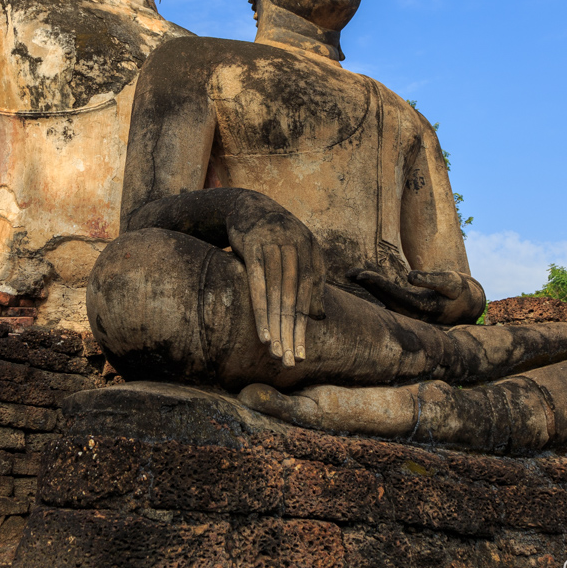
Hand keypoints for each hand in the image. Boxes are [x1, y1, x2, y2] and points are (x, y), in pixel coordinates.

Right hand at [227, 206, 325, 366]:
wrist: (246, 204)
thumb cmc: (274, 236)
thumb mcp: (297, 253)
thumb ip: (310, 281)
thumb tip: (319, 317)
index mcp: (312, 249)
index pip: (310, 295)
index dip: (305, 327)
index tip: (303, 355)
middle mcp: (296, 246)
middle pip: (295, 299)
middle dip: (293, 333)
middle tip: (292, 363)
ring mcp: (274, 245)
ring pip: (278, 295)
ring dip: (277, 327)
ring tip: (277, 354)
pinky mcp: (251, 246)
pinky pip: (257, 284)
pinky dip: (261, 310)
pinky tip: (264, 333)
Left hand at [351, 268, 483, 325]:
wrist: (466, 305)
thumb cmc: (460, 292)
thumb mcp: (451, 282)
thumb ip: (431, 279)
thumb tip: (409, 276)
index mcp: (421, 308)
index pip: (393, 295)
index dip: (377, 285)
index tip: (362, 275)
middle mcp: (411, 314)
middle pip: (384, 298)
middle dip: (367, 285)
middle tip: (350, 273)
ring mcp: (408, 313)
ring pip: (383, 299)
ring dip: (368, 287)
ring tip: (351, 274)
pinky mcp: (406, 308)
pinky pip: (386, 297)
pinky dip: (374, 287)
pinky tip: (361, 278)